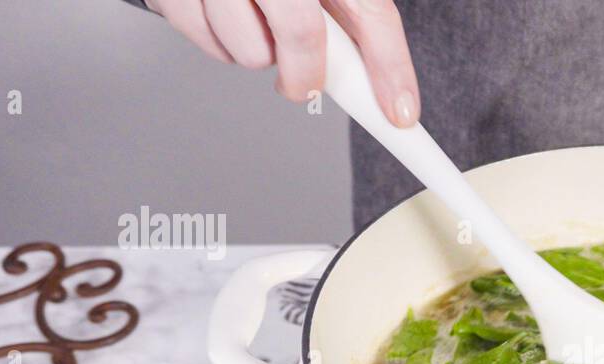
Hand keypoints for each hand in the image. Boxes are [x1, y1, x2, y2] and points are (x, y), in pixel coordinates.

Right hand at [145, 0, 419, 126]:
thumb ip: (358, 20)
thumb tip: (393, 93)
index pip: (368, 10)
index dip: (390, 66)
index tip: (401, 112)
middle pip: (300, 30)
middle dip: (306, 72)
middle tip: (303, 77)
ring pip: (249, 50)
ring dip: (257, 54)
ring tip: (256, 21)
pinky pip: (203, 40)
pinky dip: (218, 42)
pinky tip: (223, 14)